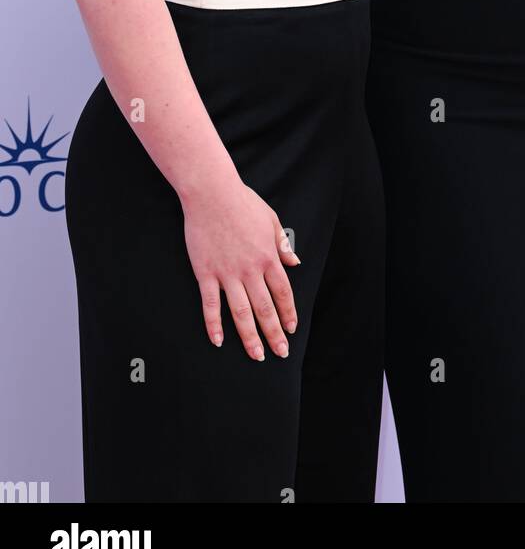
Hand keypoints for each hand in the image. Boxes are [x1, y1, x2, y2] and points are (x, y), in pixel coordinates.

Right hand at [182, 177, 300, 360]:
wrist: (212, 193)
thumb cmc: (242, 202)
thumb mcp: (271, 220)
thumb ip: (282, 245)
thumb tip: (295, 263)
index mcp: (268, 256)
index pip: (283, 292)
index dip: (288, 313)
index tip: (291, 329)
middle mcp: (250, 269)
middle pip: (265, 308)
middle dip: (274, 333)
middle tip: (280, 353)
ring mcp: (227, 273)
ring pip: (241, 312)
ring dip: (249, 336)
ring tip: (256, 355)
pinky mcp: (206, 272)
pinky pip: (211, 304)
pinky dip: (214, 324)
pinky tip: (218, 341)